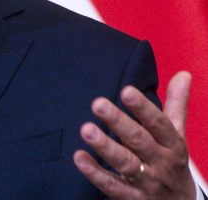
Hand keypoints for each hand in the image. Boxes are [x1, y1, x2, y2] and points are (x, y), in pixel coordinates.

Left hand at [73, 71, 196, 198]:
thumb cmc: (171, 161)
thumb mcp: (177, 134)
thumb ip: (176, 104)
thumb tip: (183, 74)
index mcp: (172, 144)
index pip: (158, 123)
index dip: (143, 108)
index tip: (126, 90)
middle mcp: (160, 162)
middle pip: (139, 140)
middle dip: (119, 122)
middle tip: (98, 103)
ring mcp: (146, 181)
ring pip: (125, 163)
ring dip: (105, 146)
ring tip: (86, 129)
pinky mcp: (132, 198)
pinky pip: (112, 186)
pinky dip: (95, 173)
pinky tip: (79, 157)